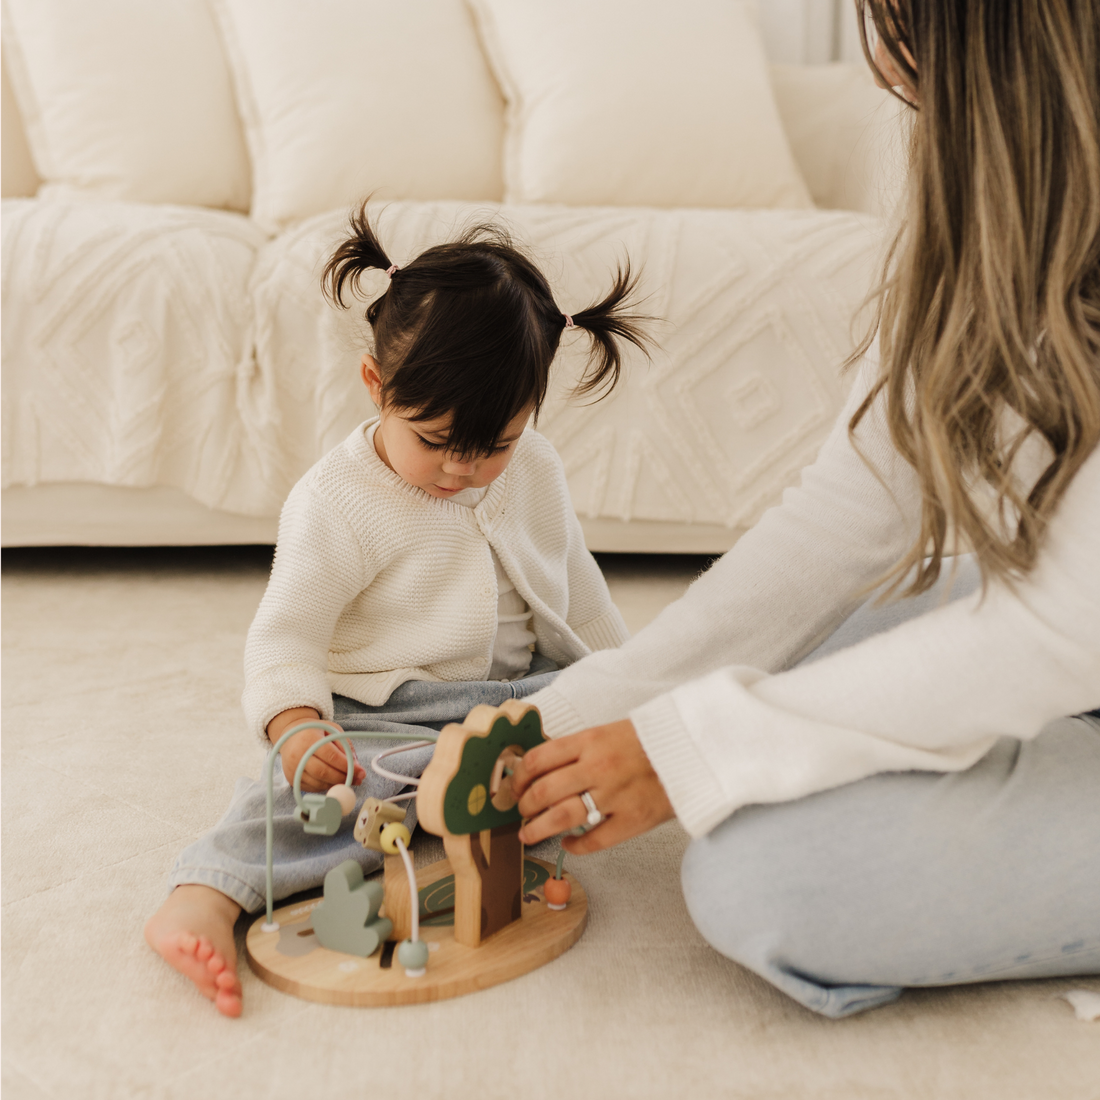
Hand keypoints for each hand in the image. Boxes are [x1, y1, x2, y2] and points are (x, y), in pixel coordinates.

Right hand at [267, 707, 364, 791]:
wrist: (291, 735)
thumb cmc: (315, 731)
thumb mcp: (332, 730)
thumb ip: (345, 746)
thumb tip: (356, 766)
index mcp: (308, 739)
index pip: (331, 756)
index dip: (347, 766)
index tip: (361, 771)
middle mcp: (297, 755)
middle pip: (324, 773)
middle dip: (344, 778)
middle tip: (357, 779)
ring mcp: (293, 769)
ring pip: (319, 783)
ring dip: (336, 784)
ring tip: (348, 780)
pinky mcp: (291, 779)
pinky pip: (313, 788)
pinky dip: (326, 786)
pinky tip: (333, 780)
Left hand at [512, 719, 674, 853]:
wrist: (695, 751)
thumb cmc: (650, 741)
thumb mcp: (609, 732)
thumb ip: (578, 749)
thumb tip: (540, 769)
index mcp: (591, 740)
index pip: (538, 759)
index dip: (519, 776)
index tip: (514, 785)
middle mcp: (599, 766)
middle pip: (543, 791)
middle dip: (524, 805)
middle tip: (520, 811)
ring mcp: (616, 795)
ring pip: (561, 817)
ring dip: (537, 829)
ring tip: (528, 833)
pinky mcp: (633, 820)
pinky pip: (593, 841)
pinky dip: (574, 847)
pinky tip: (567, 845)